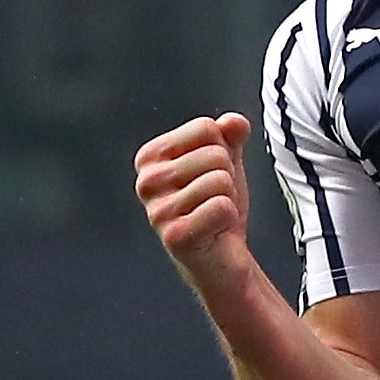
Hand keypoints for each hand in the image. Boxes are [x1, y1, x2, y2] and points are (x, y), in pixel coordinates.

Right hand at [134, 113, 252, 285]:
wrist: (221, 257)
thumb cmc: (216, 206)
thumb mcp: (226, 162)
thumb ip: (230, 135)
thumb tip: (234, 122)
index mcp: (150, 157)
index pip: (206, 127)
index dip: (221, 151)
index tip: (209, 175)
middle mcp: (146, 182)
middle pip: (215, 153)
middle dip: (226, 177)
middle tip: (213, 200)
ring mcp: (157, 210)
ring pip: (220, 180)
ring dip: (227, 200)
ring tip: (212, 215)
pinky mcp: (174, 236)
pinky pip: (221, 206)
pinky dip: (228, 219)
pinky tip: (213, 231)